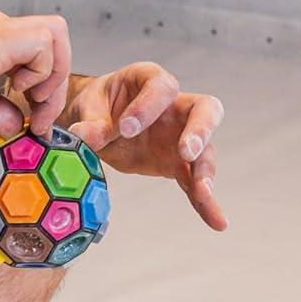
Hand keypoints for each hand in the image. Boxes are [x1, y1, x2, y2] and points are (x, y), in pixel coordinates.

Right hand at [0, 7, 71, 138]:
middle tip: (39, 120)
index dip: (45, 85)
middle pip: (55, 37)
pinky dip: (41, 71)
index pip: (37, 49)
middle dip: (57, 83)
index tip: (32, 119)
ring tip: (31, 105)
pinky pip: (44, 42)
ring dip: (54, 74)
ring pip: (56, 33)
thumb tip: (13, 124)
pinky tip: (16, 90)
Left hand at [68, 63, 227, 230]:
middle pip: (205, 110)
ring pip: (205, 150)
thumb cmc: (97, 106)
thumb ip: (91, 123)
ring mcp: (181, 135)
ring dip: (205, 171)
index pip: (162, 87)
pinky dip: (204, 202)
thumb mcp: (89, 109)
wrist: (95, 125)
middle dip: (200, 131)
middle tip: (187, 152)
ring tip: (202, 192)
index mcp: (150, 81)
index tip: (127, 127)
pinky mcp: (178, 164)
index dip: (148, 106)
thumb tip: (84, 136)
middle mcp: (175, 106)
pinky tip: (216, 221)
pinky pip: (194, 182)